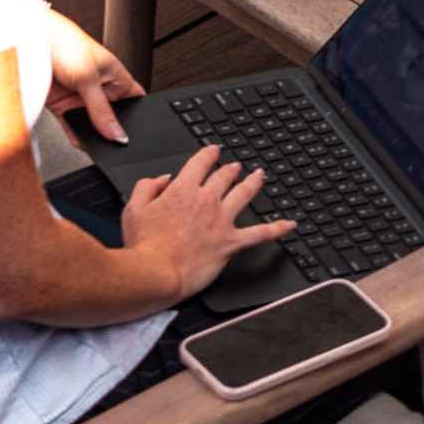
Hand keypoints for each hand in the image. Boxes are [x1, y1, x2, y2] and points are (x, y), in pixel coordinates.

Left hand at [40, 12, 137, 142]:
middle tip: (113, 141)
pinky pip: (71, 125)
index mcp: (114, 74)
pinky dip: (75, 134)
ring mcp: (79, 95)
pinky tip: (78, 140)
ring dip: (92, 132)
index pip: (134, 97)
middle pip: (112, 114)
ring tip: (94, 141)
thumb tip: (117, 133)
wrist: (26, 39)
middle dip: (112, 128)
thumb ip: (102, 109)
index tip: (137, 131)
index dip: (139, 113)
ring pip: (91, 122)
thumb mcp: (88, 78)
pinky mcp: (61, 104)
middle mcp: (99, 86)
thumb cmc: (63, 42)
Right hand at [120, 146, 295, 299]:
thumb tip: (161, 179)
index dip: (209, 154)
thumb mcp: (134, 208)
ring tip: (259, 176)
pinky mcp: (231, 242)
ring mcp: (221, 220)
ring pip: (244, 194)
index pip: (201, 163)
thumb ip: (147, 187)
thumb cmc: (144, 246)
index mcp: (183, 190)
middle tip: (235, 166)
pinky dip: (277, 228)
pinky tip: (289, 224)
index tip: (214, 150)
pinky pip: (260, 233)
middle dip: (231, 168)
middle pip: (224, 176)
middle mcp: (206, 200)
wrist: (155, 273)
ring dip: (253, 183)